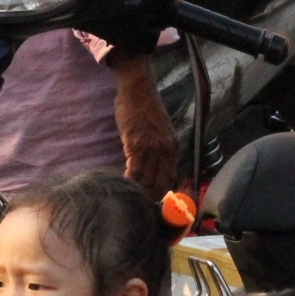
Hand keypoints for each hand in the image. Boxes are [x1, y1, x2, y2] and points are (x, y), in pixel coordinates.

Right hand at [112, 55, 178, 195]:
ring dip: (137, 192)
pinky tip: (122, 184)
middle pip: (160, 183)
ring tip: (128, 199)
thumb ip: (160, 149)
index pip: (170, 178)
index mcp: (172, 148)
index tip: (151, 202)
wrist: (138, 89)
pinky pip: (134, 171)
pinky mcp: (136, 145)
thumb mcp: (160, 131)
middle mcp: (165, 150)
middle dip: (149, 197)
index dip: (161, 193)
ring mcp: (152, 149)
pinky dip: (129, 181)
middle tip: (138, 206)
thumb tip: (154, 166)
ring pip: (147, 180)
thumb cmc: (145, 107)